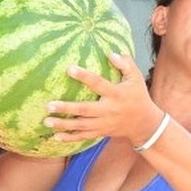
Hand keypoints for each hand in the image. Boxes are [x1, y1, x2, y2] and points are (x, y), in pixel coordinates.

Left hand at [44, 53, 162, 143]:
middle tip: (49, 105)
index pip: (99, 84)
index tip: (70, 69)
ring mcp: (104, 123)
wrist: (144, 123)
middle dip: (66, 108)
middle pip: (85, 110)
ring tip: (46, 121)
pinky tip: (55, 136)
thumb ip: (126, 64)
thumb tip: (111, 53)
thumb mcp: (137, 79)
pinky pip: (84, 136)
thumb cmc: (138, 96)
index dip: (84, 76)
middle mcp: (109, 110)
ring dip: (63, 124)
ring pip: (81, 125)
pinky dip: (70, 138)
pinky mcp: (101, 132)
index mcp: (116, 94)